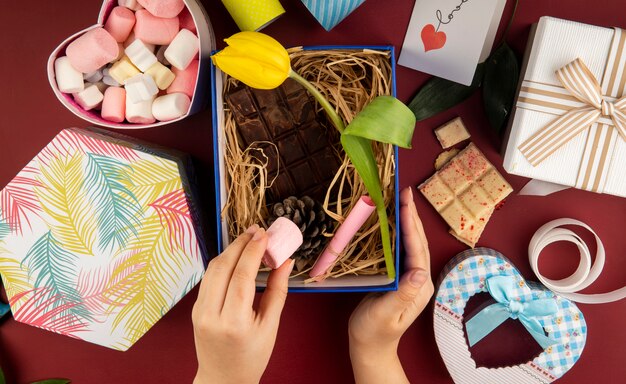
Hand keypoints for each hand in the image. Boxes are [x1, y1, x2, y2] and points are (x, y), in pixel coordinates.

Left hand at [192, 225, 294, 383]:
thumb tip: (285, 262)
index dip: (253, 252)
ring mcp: (200, 311)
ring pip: (212, 269)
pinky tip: (236, 256)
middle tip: (257, 231)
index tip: (264, 235)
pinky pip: (208, 278)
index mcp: (234, 323)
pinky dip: (222, 262)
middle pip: (223, 267)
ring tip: (248, 239)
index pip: (241, 277)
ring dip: (230, 250)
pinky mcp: (196, 309)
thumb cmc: (251, 357)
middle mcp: (212, 315)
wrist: (223, 379)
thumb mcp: (271, 327)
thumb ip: (277, 292)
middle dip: (240, 244)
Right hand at [348, 187, 433, 383]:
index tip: (405, 203)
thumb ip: (403, 293)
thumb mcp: (386, 313)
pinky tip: (390, 221)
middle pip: (418, 242)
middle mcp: (419, 279)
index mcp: (419, 286)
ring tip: (400, 199)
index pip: (417, 250)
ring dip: (406, 221)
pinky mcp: (399, 276)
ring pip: (411, 243)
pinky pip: (400, 249)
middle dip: (412, 216)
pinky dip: (397, 232)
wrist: (369, 346)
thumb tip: (419, 271)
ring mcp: (410, 277)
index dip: (411, 225)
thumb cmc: (374, 332)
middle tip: (404, 192)